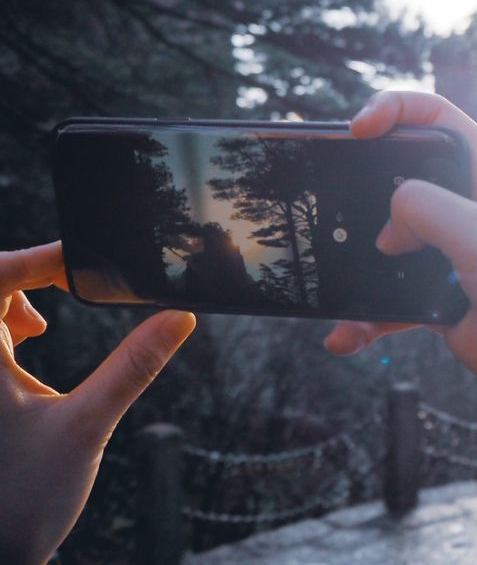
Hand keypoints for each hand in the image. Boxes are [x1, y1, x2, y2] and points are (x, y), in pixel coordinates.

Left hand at [0, 243, 195, 564]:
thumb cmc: (22, 499)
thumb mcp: (88, 424)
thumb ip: (134, 366)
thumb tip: (179, 318)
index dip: (39, 257)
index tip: (84, 260)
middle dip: (28, 274)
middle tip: (74, 282)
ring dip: (12, 297)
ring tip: (45, 317)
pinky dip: (5, 322)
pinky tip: (32, 340)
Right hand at [323, 92, 476, 433]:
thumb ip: (426, 209)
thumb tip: (387, 226)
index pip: (438, 119)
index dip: (396, 110)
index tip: (359, 127)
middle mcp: (470, 208)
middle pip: (403, 176)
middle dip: (365, 186)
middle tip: (333, 198)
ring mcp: (451, 253)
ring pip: (389, 240)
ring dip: (358, 260)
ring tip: (333, 274)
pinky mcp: (438, 296)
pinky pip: (389, 297)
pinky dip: (366, 315)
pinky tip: (346, 334)